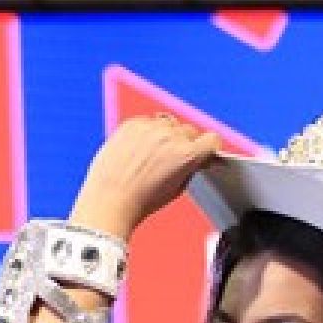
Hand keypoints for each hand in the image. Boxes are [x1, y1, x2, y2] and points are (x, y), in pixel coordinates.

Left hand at [70, 115, 221, 239]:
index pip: (212, 139)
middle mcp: (171, 136)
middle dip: (186, 143)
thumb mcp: (177, 189)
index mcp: (187, 155)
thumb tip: (196, 158)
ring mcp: (150, 127)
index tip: (204, 152)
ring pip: (169, 124)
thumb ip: (190, 168)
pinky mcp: (133, 123)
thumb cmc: (142, 200)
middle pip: (189, 131)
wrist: (111, 198)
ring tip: (154, 154)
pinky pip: (148, 122)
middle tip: (173, 159)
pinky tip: (139, 150)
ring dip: (167, 134)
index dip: (209, 147)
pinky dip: (147, 132)